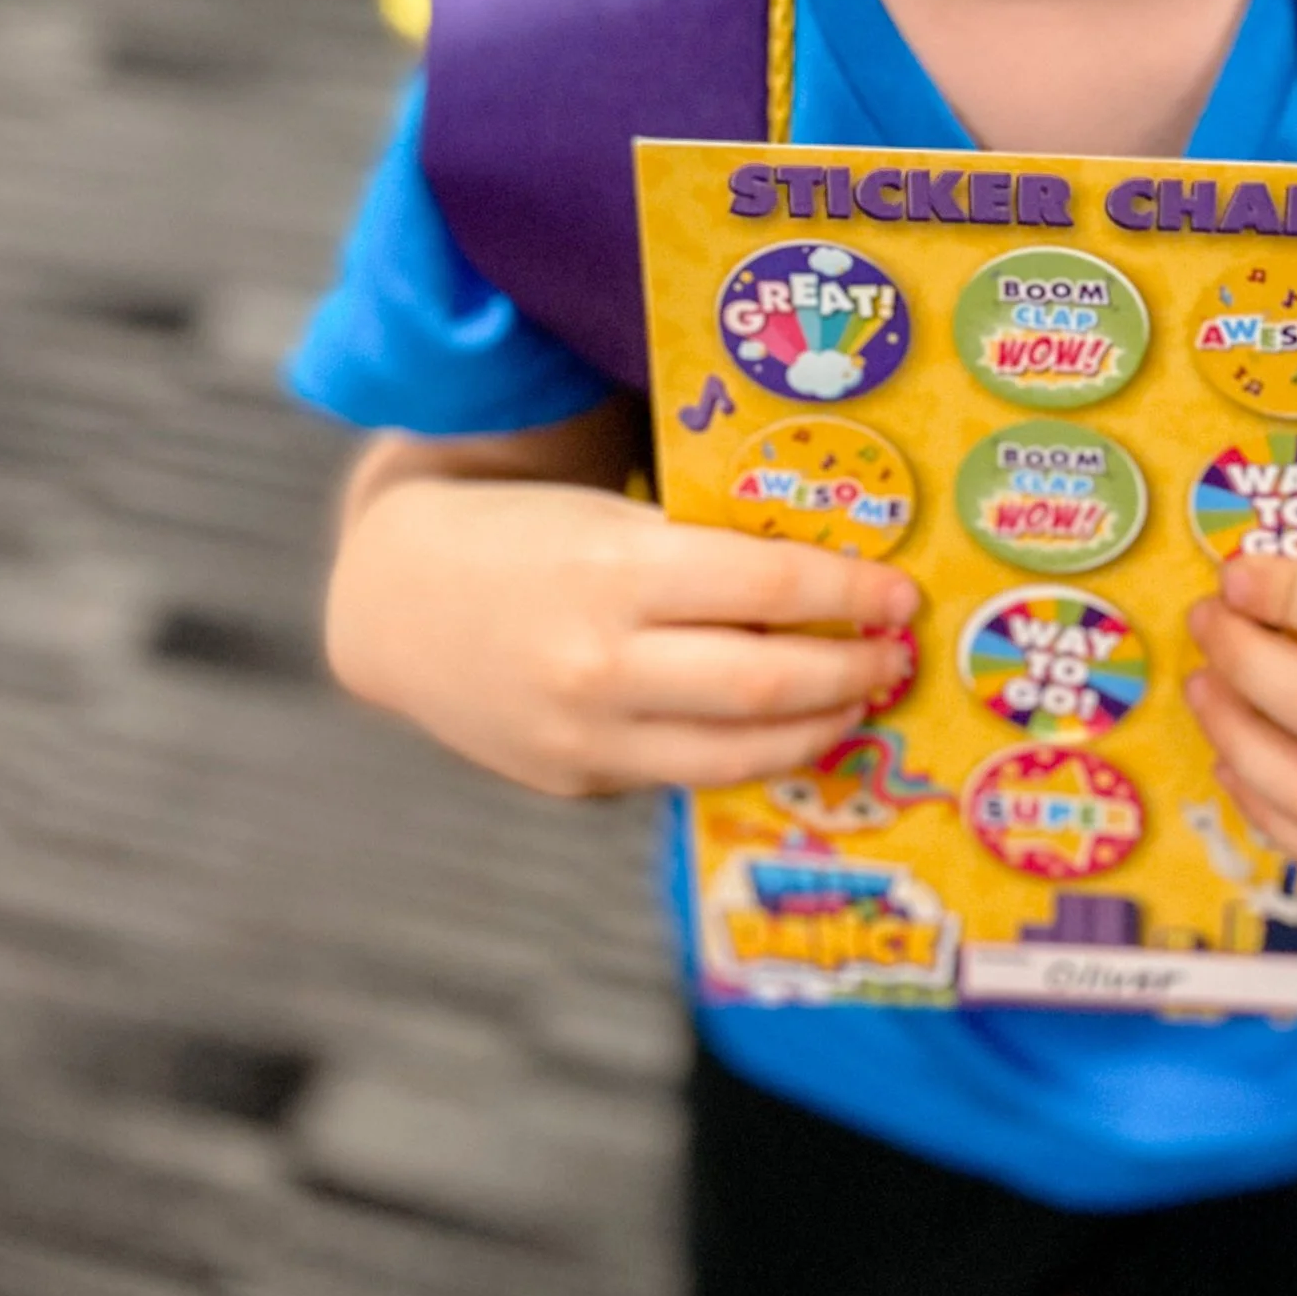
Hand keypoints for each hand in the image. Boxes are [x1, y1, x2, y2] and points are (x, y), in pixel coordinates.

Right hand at [327, 464, 918, 798]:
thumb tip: (832, 576)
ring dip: (818, 728)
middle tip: (897, 652)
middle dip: (854, 669)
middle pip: (770, 682)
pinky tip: (782, 730)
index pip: (771, 584)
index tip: (902, 591)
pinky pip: (686, 776)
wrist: (394, 602)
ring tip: (857, 697)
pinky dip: (749, 755)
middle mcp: (600, 662)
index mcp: (614, 568)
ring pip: (739, 753)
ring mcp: (585, 736)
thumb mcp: (608, 514)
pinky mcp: (575, 781)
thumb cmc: (523, 536)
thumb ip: (703, 549)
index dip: (852, 591)